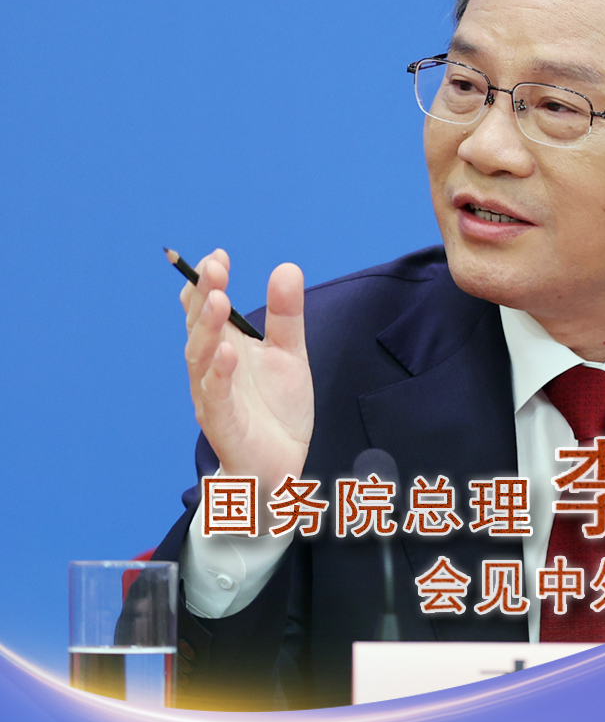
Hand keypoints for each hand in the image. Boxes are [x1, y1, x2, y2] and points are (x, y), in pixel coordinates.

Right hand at [181, 250, 312, 522]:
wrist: (283, 465)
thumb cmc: (277, 410)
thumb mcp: (289, 354)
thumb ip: (286, 315)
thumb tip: (287, 267)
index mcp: (224, 348)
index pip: (206, 310)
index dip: (207, 283)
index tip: (219, 256)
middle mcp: (211, 369)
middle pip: (199, 328)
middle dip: (203, 297)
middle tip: (214, 269)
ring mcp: (213, 396)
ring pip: (199, 359)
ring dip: (205, 329)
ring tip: (215, 300)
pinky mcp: (223, 425)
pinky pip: (215, 398)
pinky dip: (218, 375)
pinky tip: (226, 353)